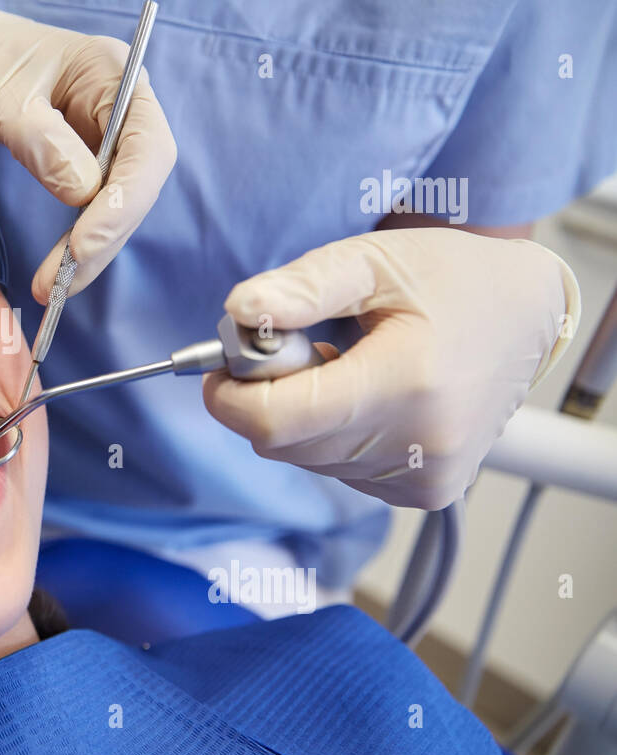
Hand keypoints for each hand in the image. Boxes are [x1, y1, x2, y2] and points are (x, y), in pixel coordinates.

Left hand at [0, 0, 176, 300]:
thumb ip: (44, 143)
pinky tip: (58, 269)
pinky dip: (76, 240)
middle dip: (105, 236)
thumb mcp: (0, 98)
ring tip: (53, 287)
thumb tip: (84, 194)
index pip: (146, 146)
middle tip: (63, 281)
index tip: (85, 245)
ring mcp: (101, 133)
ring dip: (91, 249)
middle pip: (137, 182)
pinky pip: (90, 204)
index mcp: (113, 73)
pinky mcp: (80, 157)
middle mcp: (118, 104)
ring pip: (115, 202)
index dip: (124, 202)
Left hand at [202, 229, 580, 509]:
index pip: (275, 421)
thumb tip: (238, 310)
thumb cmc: (451, 278)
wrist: (528, 316)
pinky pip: (338, 470)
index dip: (230, 394)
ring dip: (303, 413)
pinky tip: (367, 395)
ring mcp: (425, 479)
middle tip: (302, 344)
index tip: (226, 360)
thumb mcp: (372, 261)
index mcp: (405, 386)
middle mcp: (418, 447)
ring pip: (306, 459)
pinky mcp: (426, 492)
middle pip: (283, 442)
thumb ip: (301, 287)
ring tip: (346, 364)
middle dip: (269, 393)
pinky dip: (332, 434)